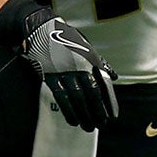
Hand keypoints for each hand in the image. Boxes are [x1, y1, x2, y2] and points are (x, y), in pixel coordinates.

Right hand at [13, 11, 118, 131]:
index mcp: (90, 59)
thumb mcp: (86, 46)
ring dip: (84, 115)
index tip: (113, 115)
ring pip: (77, 99)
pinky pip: (61, 98)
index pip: (104, 84)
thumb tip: (114, 76)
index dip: (110, 101)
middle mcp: (79, 66)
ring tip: (89, 127)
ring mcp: (64, 72)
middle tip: (102, 125)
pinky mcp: (51, 77)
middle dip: (98, 112)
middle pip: (92, 94)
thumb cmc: (66, 38)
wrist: (42, 29)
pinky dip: (68, 111)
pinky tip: (73, 121)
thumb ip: (100, 63)